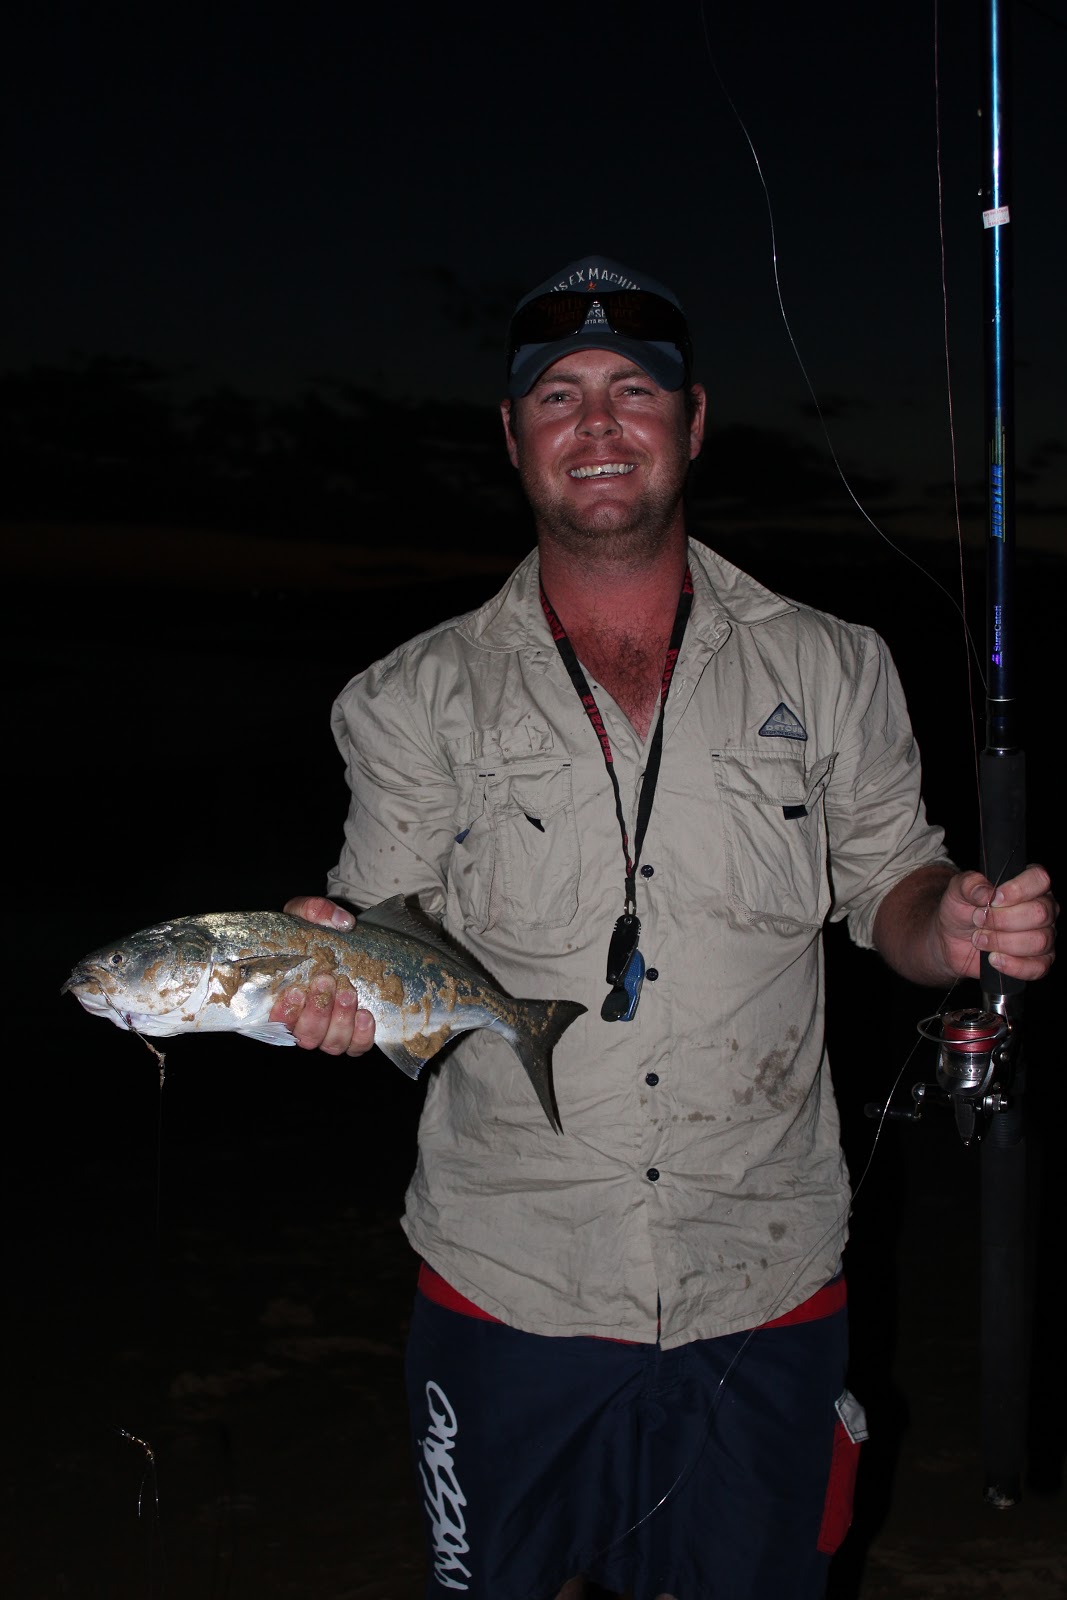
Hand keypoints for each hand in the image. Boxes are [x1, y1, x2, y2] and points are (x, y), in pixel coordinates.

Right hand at [269, 895, 376, 1055]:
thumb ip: (314, 910)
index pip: (276, 1023)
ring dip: (340, 1021)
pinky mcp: (355, 1032)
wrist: (343, 938)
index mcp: (283, 1000)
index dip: (284, 1014)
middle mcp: (305, 1021)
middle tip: (326, 980)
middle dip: (317, 1011)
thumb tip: (342, 922)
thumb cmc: (314, 930)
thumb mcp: (306, 914)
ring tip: (349, 992)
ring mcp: (331, 1029)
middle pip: (306, 1036)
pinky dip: (362, 1036)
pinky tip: (366, 1014)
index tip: (295, 992)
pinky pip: (357, 1047)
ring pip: (332, 1044)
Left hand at [937, 863, 1057, 982]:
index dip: (1018, 890)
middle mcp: (1044, 908)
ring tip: (980, 939)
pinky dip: (1014, 965)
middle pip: (1040, 914)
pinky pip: (1038, 967)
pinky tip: (994, 959)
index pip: (1040, 880)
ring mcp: (1045, 935)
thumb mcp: (958, 891)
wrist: (952, 939)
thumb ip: (970, 884)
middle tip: (979, 920)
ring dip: (1003, 942)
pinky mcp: (1039, 961)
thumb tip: (987, 892)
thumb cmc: (962, 909)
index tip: (994, 899)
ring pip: (1039, 941)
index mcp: (1029, 884)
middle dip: (1003, 920)